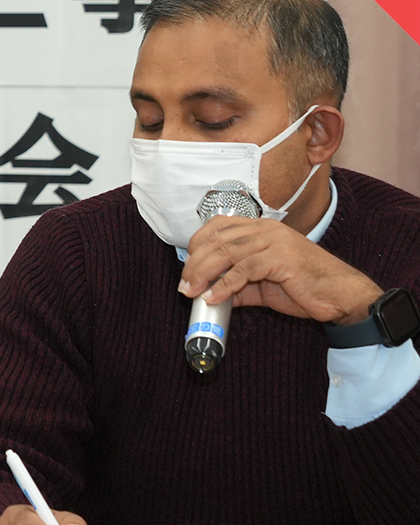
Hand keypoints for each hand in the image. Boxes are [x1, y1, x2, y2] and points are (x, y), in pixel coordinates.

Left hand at [181, 215, 380, 323]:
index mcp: (262, 229)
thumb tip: (209, 294)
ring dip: (204, 274)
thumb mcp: (263, 285)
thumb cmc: (304, 288)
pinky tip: (214, 297)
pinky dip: (225, 285)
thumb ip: (237, 286)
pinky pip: (244, 269)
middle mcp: (267, 229)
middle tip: (184, 284)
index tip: (187, 266)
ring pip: (227, 252)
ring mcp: (275, 241)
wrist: (339, 296)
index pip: (218, 226)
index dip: (198, 244)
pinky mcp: (281, 258)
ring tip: (192, 291)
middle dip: (195, 263)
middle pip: (218, 239)